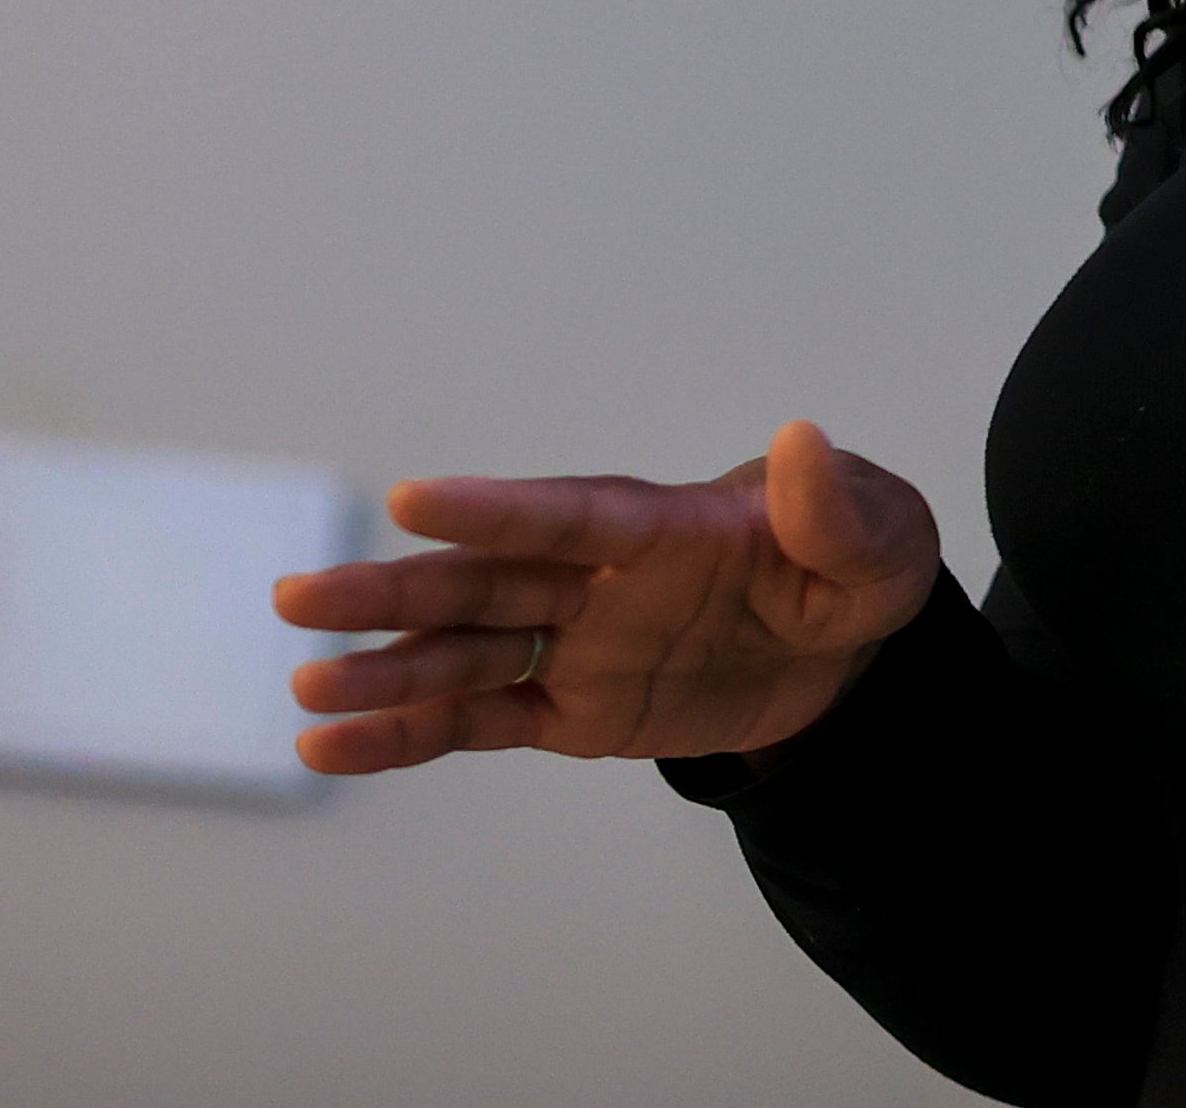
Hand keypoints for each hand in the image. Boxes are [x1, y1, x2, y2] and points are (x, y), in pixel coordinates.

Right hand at [270, 418, 939, 775]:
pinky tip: (332, 745)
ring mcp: (576, 644)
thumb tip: (802, 441)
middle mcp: (600, 580)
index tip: (413, 498)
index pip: (571, 515)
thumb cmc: (856, 569)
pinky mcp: (570, 710)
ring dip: (388, 670)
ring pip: (465, 652)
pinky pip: (480, 722)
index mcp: (664, 525)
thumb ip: (836, 508)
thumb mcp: (882, 540)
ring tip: (309, 687)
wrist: (847, 658)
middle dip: (397, 589)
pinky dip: (407, 736)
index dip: (496, 510)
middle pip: (486, 580)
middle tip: (303, 595)